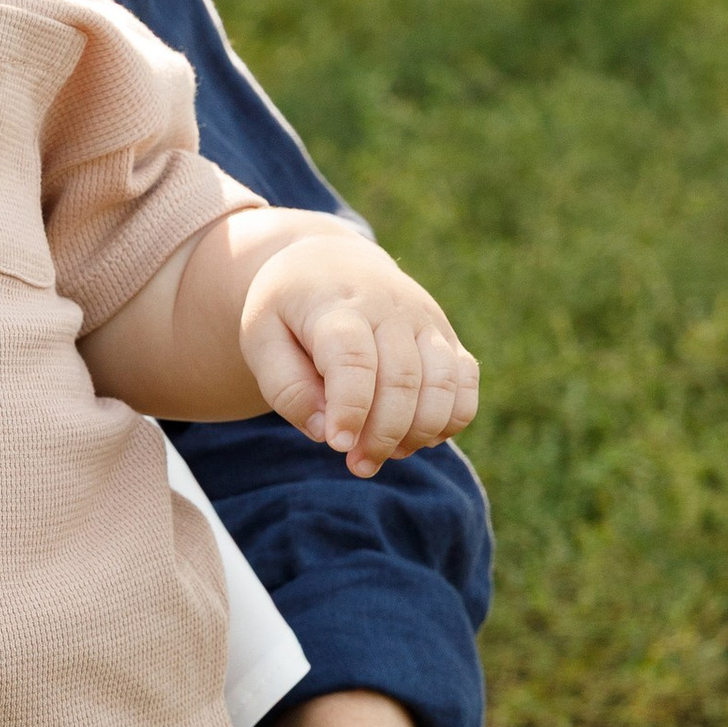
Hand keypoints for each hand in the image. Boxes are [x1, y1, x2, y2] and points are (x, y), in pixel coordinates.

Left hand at [240, 233, 478, 478]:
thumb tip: (326, 432)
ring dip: (419, 432)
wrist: (330, 262)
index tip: (338, 445)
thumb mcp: (261, 338)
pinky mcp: (446, 336)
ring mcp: (425, 321)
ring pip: (443, 384)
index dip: (350, 408)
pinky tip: (417, 437)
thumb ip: (286, 388)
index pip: (353, 359)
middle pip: (402, 379)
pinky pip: (466, 383)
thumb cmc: (290, 310)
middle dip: (383, 434)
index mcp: (336, 306)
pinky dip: (450, 419)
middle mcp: (390, 309)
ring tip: (384, 454)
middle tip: (358, 464)